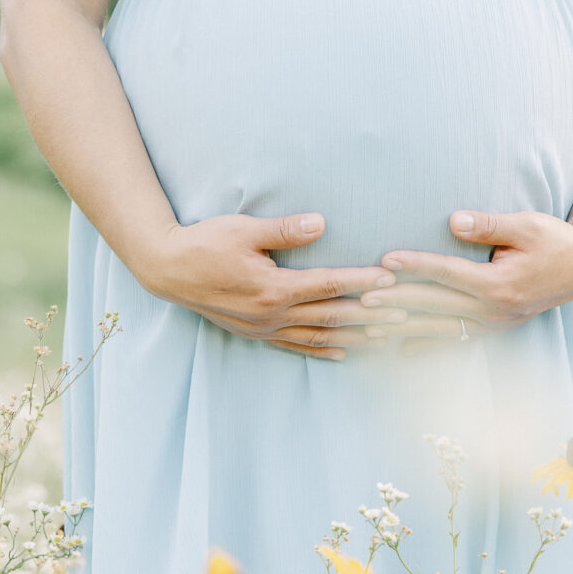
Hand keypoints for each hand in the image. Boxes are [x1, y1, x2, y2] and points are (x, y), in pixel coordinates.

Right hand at [136, 212, 404, 359]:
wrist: (166, 270)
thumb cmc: (204, 243)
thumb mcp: (243, 229)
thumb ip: (284, 230)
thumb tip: (321, 223)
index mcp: (273, 288)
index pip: (329, 285)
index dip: (362, 282)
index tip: (392, 279)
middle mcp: (272, 314)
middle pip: (332, 316)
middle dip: (371, 315)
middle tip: (406, 314)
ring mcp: (264, 328)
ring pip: (319, 336)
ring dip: (355, 336)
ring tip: (387, 337)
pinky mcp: (256, 333)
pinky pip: (297, 345)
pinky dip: (323, 349)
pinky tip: (345, 351)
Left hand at [361, 212, 572, 346]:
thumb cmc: (555, 241)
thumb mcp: (527, 225)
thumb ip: (489, 225)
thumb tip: (453, 221)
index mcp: (500, 284)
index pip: (449, 273)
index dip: (416, 265)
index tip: (386, 259)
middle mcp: (493, 311)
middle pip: (436, 305)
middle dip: (397, 300)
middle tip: (362, 296)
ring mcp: (491, 325)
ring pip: (439, 328)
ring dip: (403, 328)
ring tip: (369, 327)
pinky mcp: (490, 330)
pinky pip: (452, 340)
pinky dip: (424, 344)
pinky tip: (397, 349)